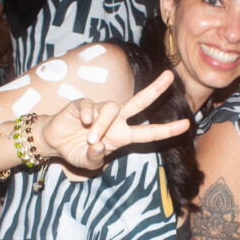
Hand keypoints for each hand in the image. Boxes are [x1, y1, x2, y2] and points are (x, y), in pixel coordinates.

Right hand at [40, 71, 189, 169]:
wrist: (54, 142)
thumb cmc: (75, 151)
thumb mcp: (86, 163)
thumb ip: (94, 159)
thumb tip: (99, 147)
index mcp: (122, 136)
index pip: (149, 132)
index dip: (167, 130)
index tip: (186, 124)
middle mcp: (116, 120)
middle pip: (140, 102)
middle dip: (155, 89)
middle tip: (170, 76)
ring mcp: (100, 110)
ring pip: (111, 109)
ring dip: (102, 125)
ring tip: (90, 138)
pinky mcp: (83, 103)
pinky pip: (90, 105)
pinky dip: (88, 113)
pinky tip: (82, 121)